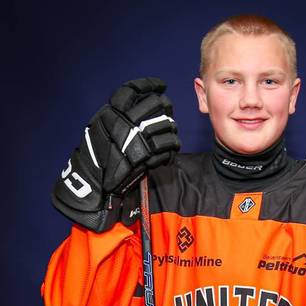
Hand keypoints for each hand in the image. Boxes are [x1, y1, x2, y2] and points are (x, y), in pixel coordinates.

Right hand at [52, 77, 179, 231]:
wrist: (92, 181)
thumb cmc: (97, 155)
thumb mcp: (101, 127)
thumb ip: (119, 114)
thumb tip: (144, 100)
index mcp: (110, 113)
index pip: (132, 90)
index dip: (149, 84)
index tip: (160, 85)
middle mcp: (123, 122)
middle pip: (154, 104)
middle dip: (166, 106)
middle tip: (168, 112)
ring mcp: (135, 140)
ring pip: (165, 125)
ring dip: (171, 130)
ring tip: (170, 135)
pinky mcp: (144, 158)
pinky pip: (167, 148)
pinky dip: (172, 149)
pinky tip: (169, 153)